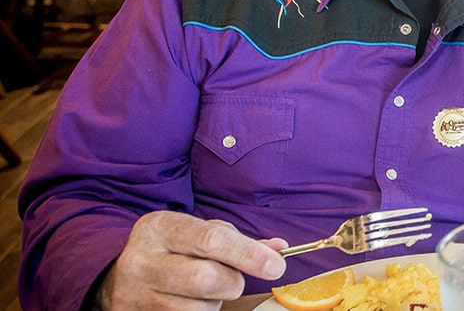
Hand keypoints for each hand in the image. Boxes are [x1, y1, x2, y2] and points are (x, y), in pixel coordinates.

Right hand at [95, 211, 285, 309]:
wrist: (119, 279)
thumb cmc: (172, 250)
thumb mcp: (196, 233)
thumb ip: (238, 240)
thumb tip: (278, 249)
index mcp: (160, 226)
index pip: (211, 240)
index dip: (248, 254)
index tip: (276, 266)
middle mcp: (142, 259)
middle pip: (206, 278)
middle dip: (232, 281)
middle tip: (233, 277)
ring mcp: (137, 294)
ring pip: (200, 306)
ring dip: (215, 300)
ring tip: (201, 287)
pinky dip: (201, 310)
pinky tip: (188, 299)